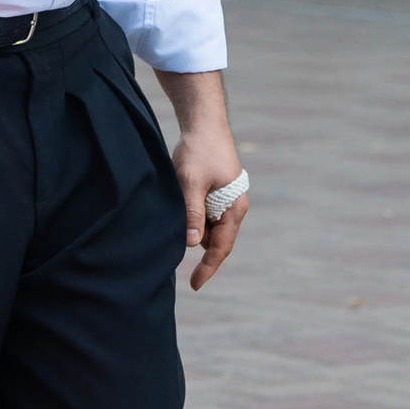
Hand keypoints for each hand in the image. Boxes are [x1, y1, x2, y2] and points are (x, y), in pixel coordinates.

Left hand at [154, 67, 248, 291]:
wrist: (204, 123)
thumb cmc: (199, 151)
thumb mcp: (192, 183)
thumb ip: (192, 213)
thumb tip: (192, 244)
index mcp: (233, 208)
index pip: (222, 248)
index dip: (208, 268)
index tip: (194, 285)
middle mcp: (233, 207)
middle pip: (217, 241)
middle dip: (201, 254)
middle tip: (184, 269)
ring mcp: (226, 199)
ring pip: (210, 228)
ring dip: (196, 234)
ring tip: (176, 235)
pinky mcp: (216, 192)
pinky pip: (206, 215)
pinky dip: (194, 221)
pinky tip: (180, 218)